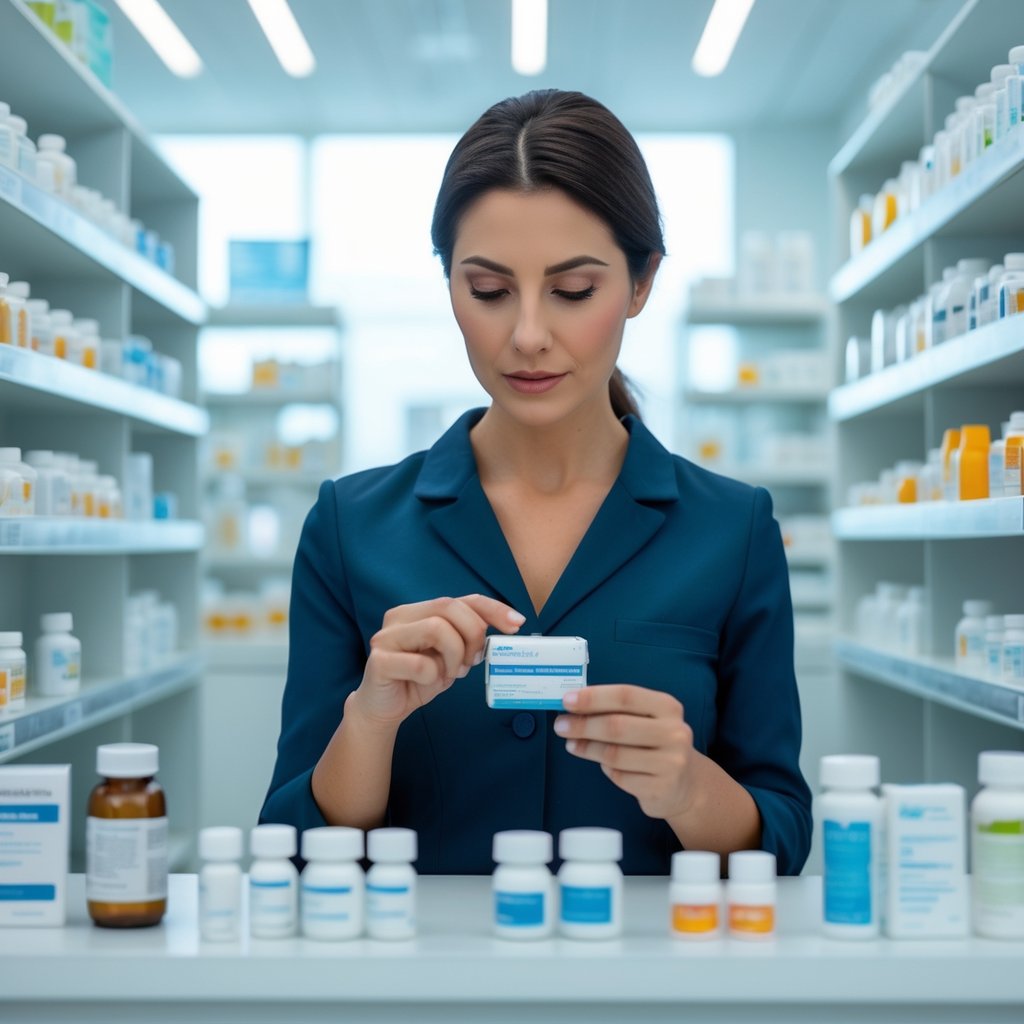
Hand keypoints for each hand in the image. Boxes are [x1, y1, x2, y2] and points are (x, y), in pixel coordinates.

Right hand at [350, 594, 524, 729]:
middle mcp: (400, 616)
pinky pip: (419, 663)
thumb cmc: (419, 679)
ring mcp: (386, 637)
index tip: (517, 624)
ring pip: (436, 628)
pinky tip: (428, 683)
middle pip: (449, 607)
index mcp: (418, 611)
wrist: (384, 709)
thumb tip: (507, 629)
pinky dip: (433, 676)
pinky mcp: (379, 661)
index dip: (493, 609)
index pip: (462, 599)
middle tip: (473, 661)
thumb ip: (468, 639)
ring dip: (454, 656)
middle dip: (473, 634)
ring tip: (450, 673)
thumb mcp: (451, 656)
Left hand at [554, 684, 696, 820]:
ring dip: (587, 748)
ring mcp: (671, 762)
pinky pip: (620, 777)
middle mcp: (674, 732)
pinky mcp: (661, 788)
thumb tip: (574, 706)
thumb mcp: (646, 721)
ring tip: (572, 744)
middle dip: (583, 725)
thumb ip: (616, 711)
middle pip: (617, 725)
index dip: (593, 697)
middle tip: (560, 725)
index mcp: (668, 707)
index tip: (567, 700)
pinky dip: (606, 770)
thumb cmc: (655, 745)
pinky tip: (603, 764)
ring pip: (614, 754)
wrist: (686, 785)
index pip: (626, 696)